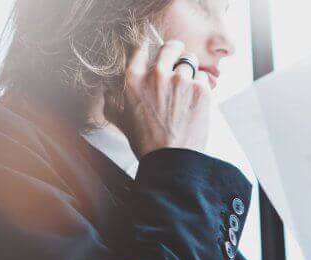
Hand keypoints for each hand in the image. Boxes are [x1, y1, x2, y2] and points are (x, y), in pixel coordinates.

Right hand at [106, 40, 211, 157]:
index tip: (157, 55)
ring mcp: (180, 80)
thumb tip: (106, 91)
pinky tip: (195, 101)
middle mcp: (156, 74)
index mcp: (134, 79)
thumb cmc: (146, 144)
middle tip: (179, 61)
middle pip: (171, 47)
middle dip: (176, 52)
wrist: (171, 161)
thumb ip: (111, 102)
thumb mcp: (121, 121)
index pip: (143, 48)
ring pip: (190, 61)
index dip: (151, 50)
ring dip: (190, 71)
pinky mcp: (200, 89)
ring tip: (188, 88)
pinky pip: (203, 77)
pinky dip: (201, 87)